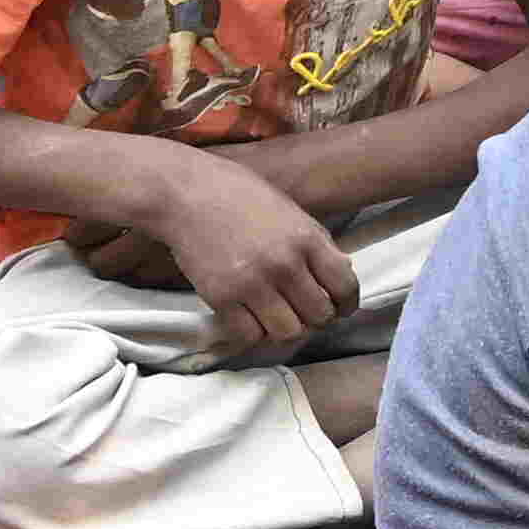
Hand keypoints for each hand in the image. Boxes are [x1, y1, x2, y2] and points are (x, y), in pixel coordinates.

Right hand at [144, 149, 355, 349]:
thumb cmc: (237, 194)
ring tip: (275, 315)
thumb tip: (341, 272)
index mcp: (305, 237)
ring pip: (288, 333)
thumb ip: (314, 241)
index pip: (344, 286)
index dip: (346, 303)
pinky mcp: (222, 298)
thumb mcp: (287, 209)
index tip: (338, 307)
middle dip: (315, 317)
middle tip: (302, 310)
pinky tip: (248, 316)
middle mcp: (284, 263)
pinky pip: (250, 336)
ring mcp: (252, 283)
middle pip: (319, 316)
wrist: (183, 191)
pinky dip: (252, 332)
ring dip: (284, 328)